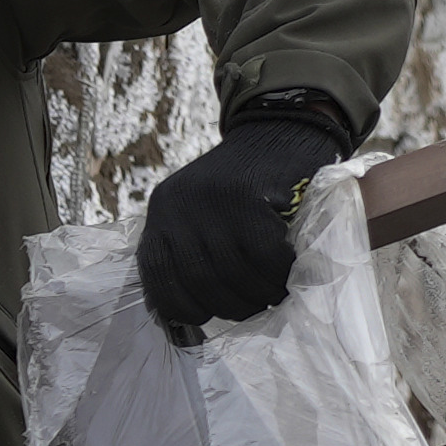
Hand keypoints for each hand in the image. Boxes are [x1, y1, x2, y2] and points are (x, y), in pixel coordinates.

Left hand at [135, 107, 349, 338]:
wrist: (281, 128)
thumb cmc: (247, 184)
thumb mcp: (203, 213)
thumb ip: (192, 251)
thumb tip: (191, 316)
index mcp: (160, 214)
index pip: (156, 277)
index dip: (181, 307)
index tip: (206, 317)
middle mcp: (177, 206)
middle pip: (198, 281)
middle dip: (230, 306)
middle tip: (255, 308)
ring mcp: (211, 200)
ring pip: (233, 273)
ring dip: (259, 295)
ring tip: (275, 296)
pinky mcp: (248, 195)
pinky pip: (264, 256)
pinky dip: (280, 274)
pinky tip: (290, 274)